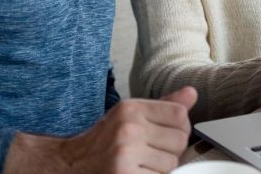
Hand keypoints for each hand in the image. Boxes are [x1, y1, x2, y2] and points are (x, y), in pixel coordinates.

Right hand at [3, 86, 197, 173]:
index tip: (168, 136)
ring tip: (141, 166)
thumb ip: (164, 107)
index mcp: (131, 108)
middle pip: (179, 141)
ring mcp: (125, 154)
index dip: (180, 129)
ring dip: (161, 170)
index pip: (179, 115)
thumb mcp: (130, 117)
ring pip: (171, 164)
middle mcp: (128, 128)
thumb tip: (193, 93)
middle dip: (171, 151)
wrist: (67, 168)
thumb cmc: (103, 143)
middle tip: (150, 155)